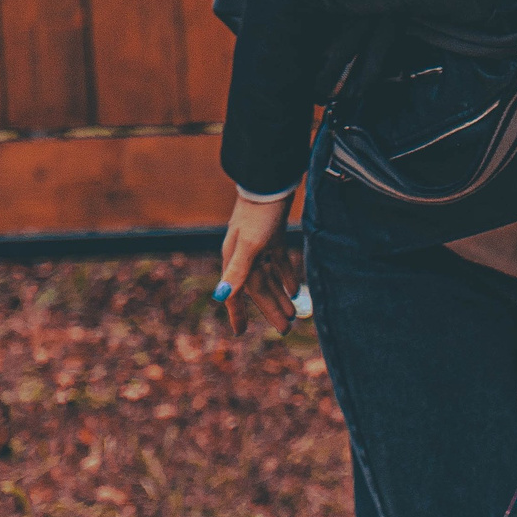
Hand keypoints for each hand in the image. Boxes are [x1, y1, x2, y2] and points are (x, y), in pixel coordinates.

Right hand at [216, 192, 300, 336]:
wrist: (270, 184)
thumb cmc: (259, 215)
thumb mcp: (249, 245)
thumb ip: (237, 271)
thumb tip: (220, 297)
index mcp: (234, 260)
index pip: (236, 293)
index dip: (238, 313)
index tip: (241, 332)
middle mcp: (244, 255)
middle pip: (258, 289)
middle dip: (271, 309)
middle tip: (285, 329)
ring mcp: (259, 246)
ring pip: (270, 278)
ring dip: (281, 295)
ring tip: (293, 314)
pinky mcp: (274, 238)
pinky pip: (279, 263)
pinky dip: (287, 276)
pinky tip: (296, 289)